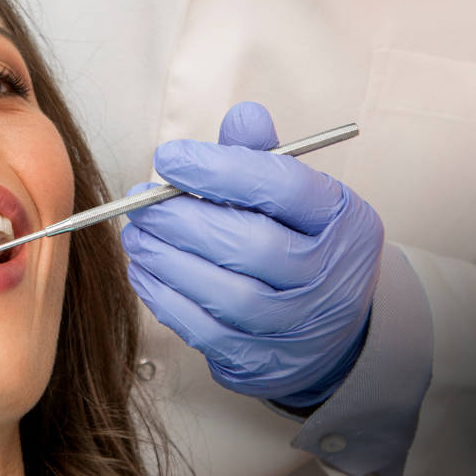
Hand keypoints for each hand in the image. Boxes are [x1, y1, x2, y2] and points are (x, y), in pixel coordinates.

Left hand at [122, 102, 383, 403]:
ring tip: (136, 235)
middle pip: (252, 245)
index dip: (220, 170)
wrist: (330, 325)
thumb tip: (243, 117)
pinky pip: (207, 332)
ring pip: (228, 294)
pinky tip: (145, 272)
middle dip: (182, 220)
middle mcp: (327, 274)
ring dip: (168, 261)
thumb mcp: (297, 194)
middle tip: (139, 203)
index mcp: (339, 218)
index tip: (169, 158)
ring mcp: (298, 323)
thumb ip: (262, 156)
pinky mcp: (263, 359)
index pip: (282, 187)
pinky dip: (167, 300)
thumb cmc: (301, 242)